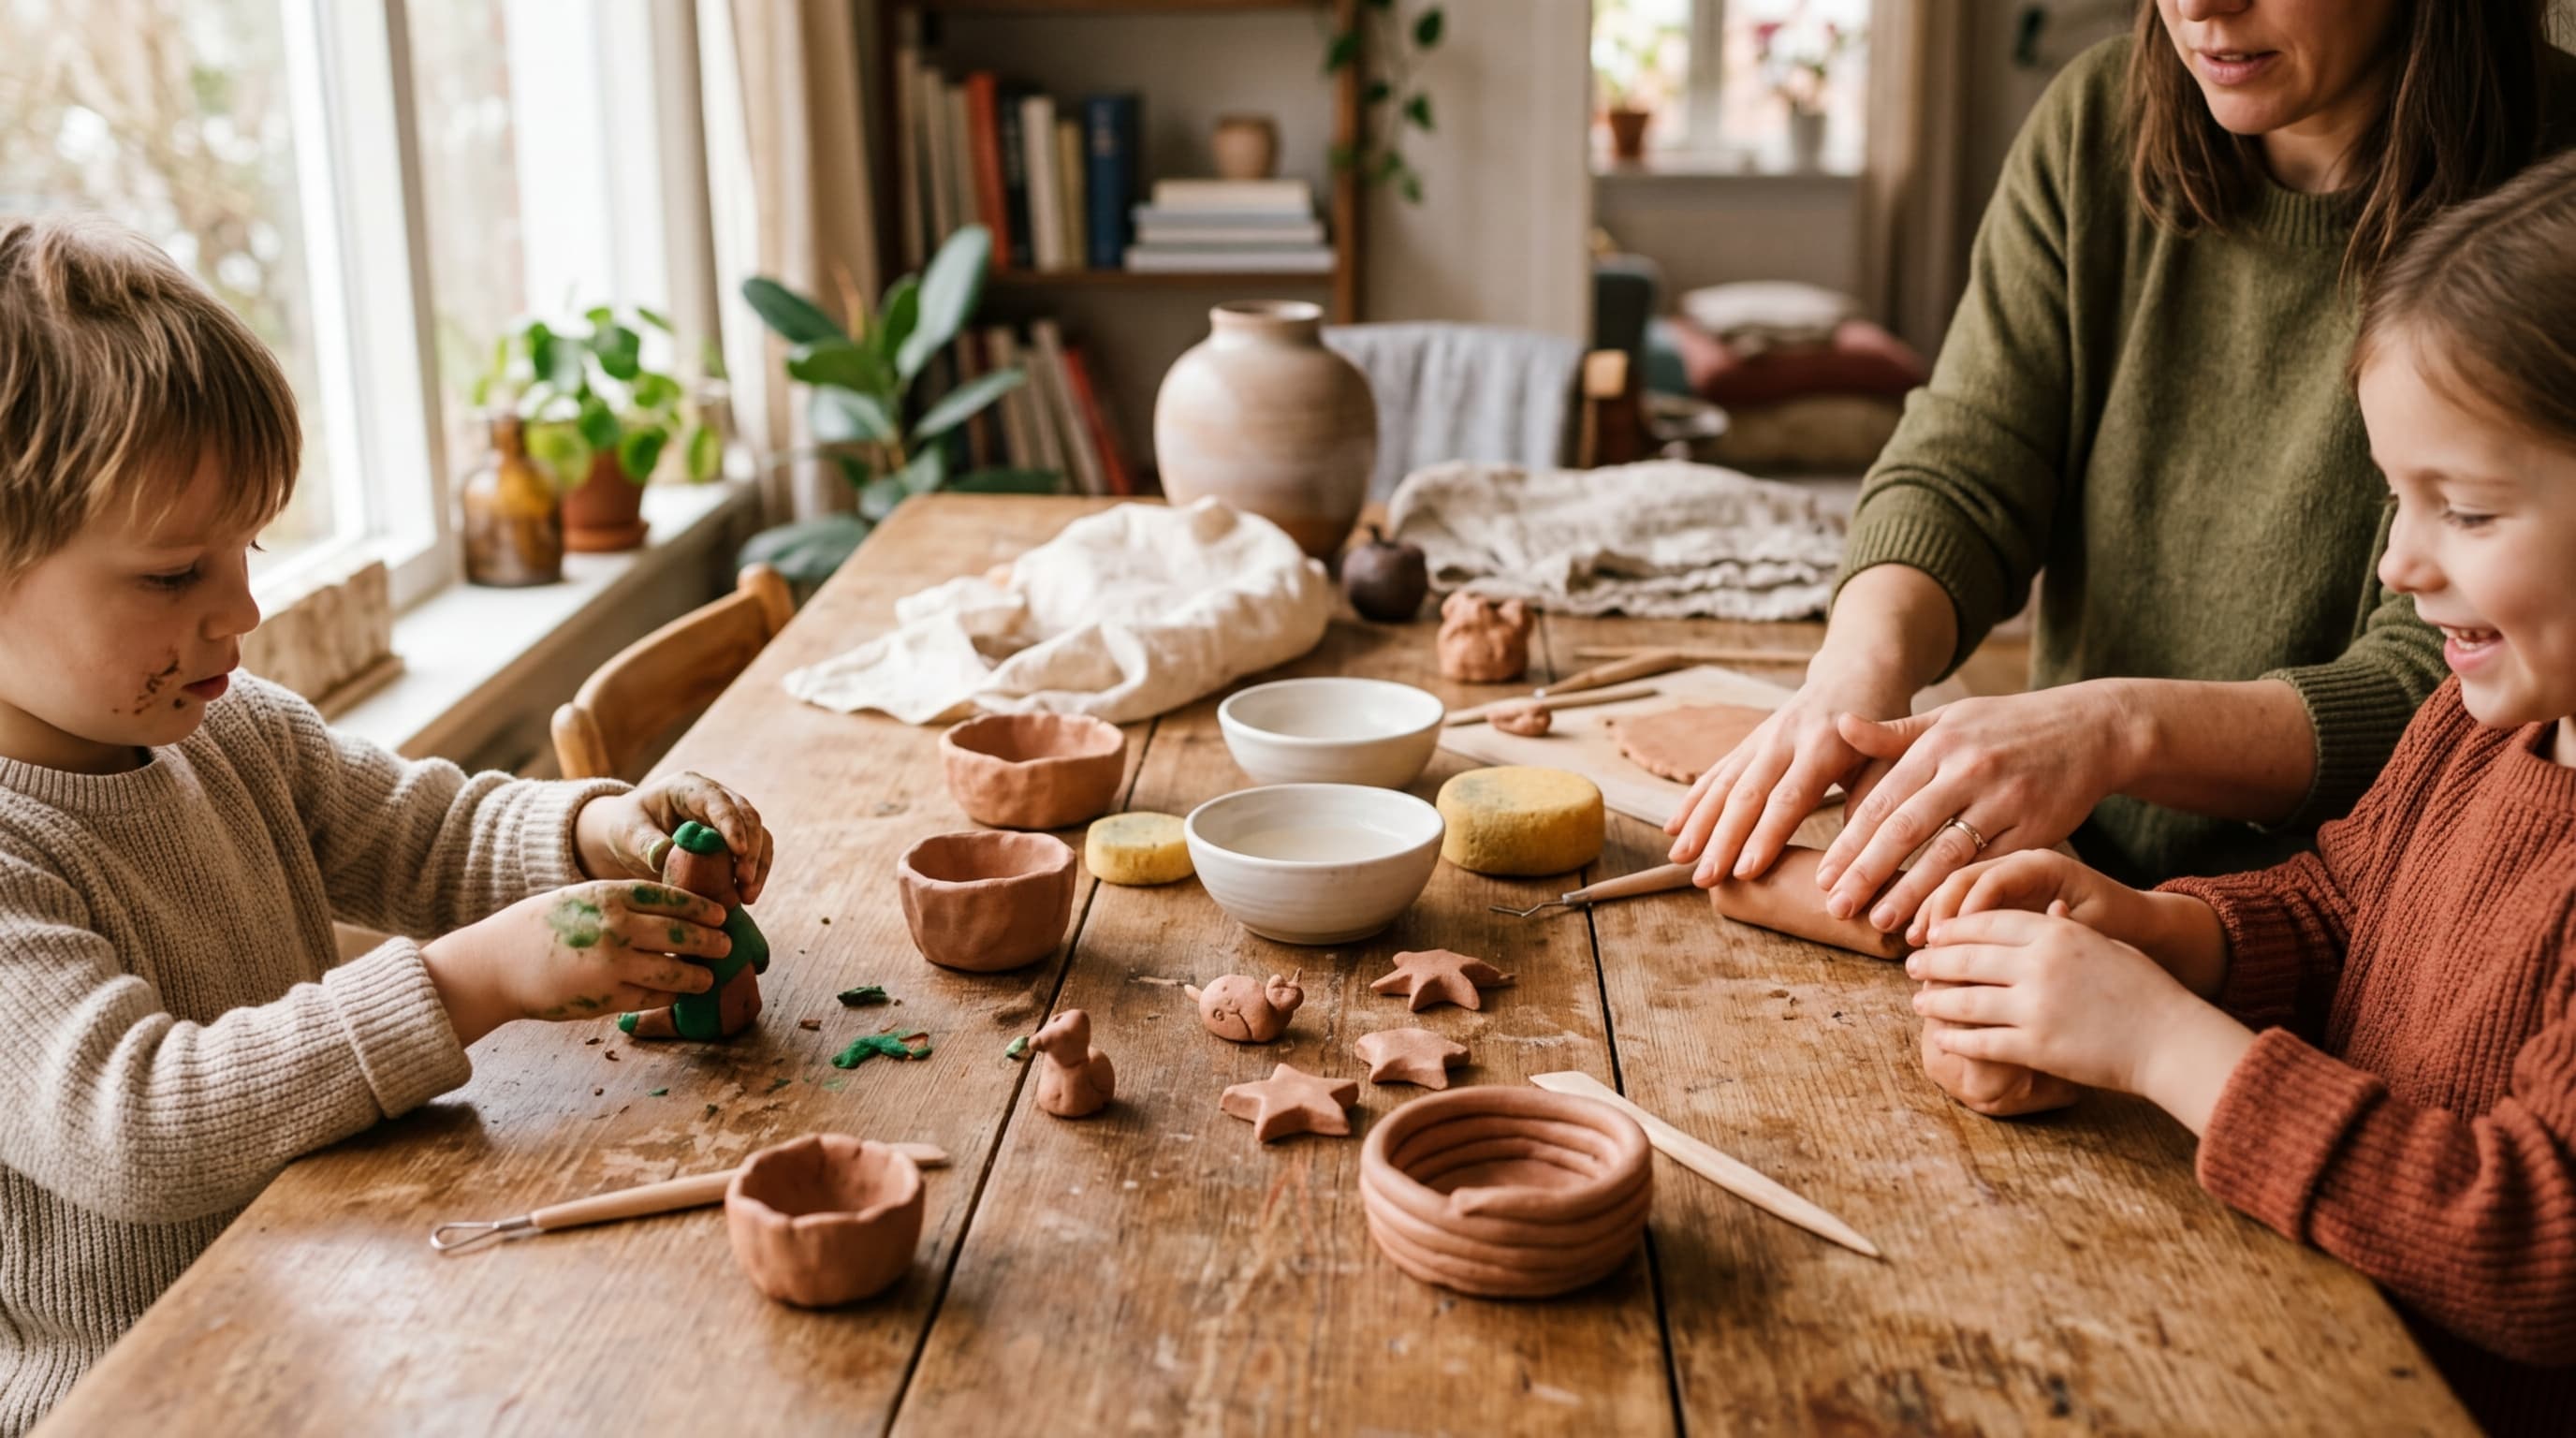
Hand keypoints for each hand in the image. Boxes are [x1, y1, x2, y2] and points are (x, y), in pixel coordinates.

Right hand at [421, 881, 731, 1044]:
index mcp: (611, 896)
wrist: (498, 963)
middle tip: (726, 945)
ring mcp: (613, 965)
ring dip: (698, 976)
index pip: (671, 899)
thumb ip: (622, 903)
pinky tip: (678, 994)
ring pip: (674, 974)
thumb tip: (670, 910)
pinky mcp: (607, 998)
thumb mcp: (582, 899)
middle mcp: (617, 928)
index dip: (701, 908)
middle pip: (681, 935)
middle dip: (710, 942)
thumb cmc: (542, 927)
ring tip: (709, 976)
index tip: (721, 913)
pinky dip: (670, 997)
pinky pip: (652, 998)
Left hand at [575, 772, 772, 901]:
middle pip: (747, 817)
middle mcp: (715, 798)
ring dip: (758, 865)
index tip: (738, 852)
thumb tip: (663, 856)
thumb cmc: (625, 828)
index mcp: (688, 788)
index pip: (718, 801)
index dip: (732, 824)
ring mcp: (727, 819)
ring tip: (748, 896)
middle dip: (751, 850)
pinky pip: (754, 854)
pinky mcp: (732, 840)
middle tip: (744, 882)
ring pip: (759, 835)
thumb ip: (645, 842)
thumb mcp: (627, 833)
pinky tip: (745, 897)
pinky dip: (754, 874)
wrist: (629, 838)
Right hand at [1665, 664, 1913, 885]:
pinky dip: (1693, 800)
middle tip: (1703, 879)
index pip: (1788, 798)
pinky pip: (1716, 772)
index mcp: (1825, 745)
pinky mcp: (1749, 741)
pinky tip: (1673, 828)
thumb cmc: (1882, 727)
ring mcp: (1762, 738)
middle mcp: (1785, 739)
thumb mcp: (1890, 761)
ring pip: (1724, 783)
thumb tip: (1852, 860)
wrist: (1857, 672)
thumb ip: (1873, 804)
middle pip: (1746, 794)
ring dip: (1698, 823)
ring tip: (1678, 859)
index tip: (1744, 872)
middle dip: (1721, 840)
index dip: (1765, 836)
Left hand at [1815, 680, 2148, 934]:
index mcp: (1939, 744)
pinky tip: (1939, 921)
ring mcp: (2004, 800)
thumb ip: (1894, 733)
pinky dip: (1963, 896)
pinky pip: (1992, 867)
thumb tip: (1838, 725)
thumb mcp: (1951, 718)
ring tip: (1879, 923)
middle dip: (1867, 872)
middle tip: (1837, 908)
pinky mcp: (2036, 828)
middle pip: (1906, 828)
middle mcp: (1967, 770)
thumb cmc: (2008, 726)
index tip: (1823, 876)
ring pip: (1948, 853)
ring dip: (1911, 892)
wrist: (2091, 729)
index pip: (1882, 799)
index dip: (1850, 842)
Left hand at [1907, 906, 2250, 1113]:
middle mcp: (2039, 964)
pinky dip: (1955, 1039)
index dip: (1953, 927)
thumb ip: (2059, 931)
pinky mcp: (2035, 1046)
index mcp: (2055, 932)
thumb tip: (2031, 918)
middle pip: (1965, 957)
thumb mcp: (2101, 944)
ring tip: (1919, 1002)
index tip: (1934, 933)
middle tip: (1912, 965)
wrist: (2172, 1039)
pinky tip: (1942, 1038)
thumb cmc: (2144, 990)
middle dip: (1932, 962)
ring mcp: (2035, 1006)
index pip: (1986, 921)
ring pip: (1964, 1000)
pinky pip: (1979, 1040)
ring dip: (1935, 1001)